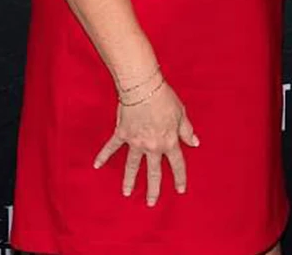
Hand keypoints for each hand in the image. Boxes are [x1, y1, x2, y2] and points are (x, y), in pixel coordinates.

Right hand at [93, 80, 198, 205]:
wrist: (143, 89)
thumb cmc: (165, 98)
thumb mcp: (181, 114)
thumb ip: (187, 130)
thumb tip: (195, 143)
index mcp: (169, 141)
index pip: (177, 164)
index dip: (180, 177)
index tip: (180, 190)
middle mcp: (152, 146)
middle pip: (154, 172)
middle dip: (153, 188)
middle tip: (151, 203)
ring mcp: (136, 142)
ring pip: (132, 166)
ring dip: (129, 180)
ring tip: (127, 193)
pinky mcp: (122, 134)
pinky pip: (111, 147)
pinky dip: (103, 155)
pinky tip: (96, 165)